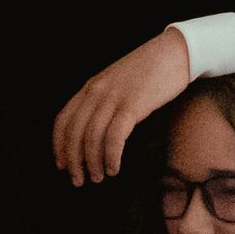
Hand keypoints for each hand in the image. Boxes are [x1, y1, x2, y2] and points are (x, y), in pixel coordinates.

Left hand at [52, 29, 192, 185]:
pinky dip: (111, 156)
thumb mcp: (117, 83)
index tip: (63, 165)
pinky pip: (114, 137)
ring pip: (92, 138)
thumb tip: (95, 129)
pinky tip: (114, 167)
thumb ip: (103, 100)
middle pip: (74, 133)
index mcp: (90, 87)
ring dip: (93, 163)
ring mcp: (114, 98)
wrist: (175, 52)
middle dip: (74, 161)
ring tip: (99, 177)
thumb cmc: (150, 70)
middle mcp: (96, 92)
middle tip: (79, 181)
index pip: (63, 120)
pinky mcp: (133, 105)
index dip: (59, 145)